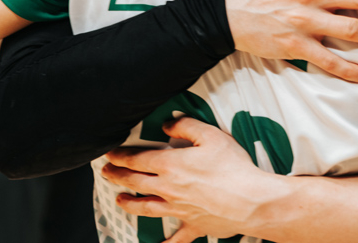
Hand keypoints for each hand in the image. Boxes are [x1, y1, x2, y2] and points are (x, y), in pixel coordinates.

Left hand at [103, 117, 278, 241]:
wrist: (252, 201)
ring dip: (129, 203)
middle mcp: (169, 189)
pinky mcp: (193, 225)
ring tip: (119, 200)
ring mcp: (179, 209)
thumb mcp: (211, 135)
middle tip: (106, 173)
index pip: (138, 159)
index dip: (120, 156)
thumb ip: (186, 126)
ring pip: (146, 207)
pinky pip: (176, 238)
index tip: (109, 154)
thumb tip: (167, 126)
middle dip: (117, 176)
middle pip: (136, 182)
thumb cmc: (233, 167)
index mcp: (171, 165)